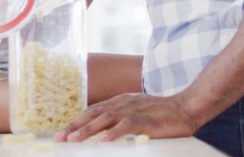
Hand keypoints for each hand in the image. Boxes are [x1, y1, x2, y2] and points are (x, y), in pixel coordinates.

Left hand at [55, 92, 199, 142]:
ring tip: (73, 141)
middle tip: (59, 138)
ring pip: (104, 119)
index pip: (92, 111)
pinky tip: (102, 142)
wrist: (185, 108)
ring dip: (87, 130)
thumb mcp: (136, 112)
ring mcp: (132, 110)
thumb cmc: (162, 113)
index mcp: (119, 102)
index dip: (76, 122)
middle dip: (74, 126)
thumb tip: (103, 131)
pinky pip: (125, 126)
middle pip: (93, 114)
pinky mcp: (144, 120)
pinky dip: (112, 134)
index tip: (61, 133)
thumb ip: (120, 119)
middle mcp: (122, 104)